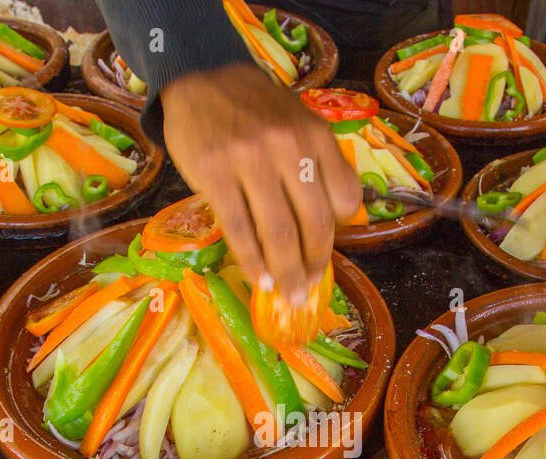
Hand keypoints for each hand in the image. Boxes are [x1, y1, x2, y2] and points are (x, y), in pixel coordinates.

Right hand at [161, 62, 360, 303]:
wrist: (201, 77)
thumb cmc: (254, 108)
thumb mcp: (299, 121)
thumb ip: (318, 162)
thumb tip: (336, 221)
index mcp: (316, 136)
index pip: (344, 199)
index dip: (338, 233)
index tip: (323, 250)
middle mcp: (289, 147)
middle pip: (313, 223)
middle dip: (313, 265)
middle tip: (307, 289)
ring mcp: (250, 160)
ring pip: (277, 232)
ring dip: (285, 273)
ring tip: (288, 295)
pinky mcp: (215, 174)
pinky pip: (239, 229)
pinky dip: (252, 260)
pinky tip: (259, 278)